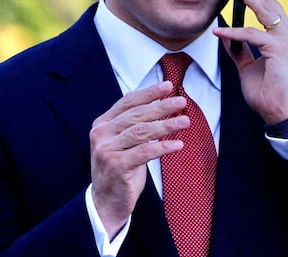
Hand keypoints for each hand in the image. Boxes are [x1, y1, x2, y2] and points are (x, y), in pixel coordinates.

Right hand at [89, 81, 188, 236]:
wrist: (105, 201)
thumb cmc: (119, 169)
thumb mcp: (123, 143)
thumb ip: (134, 125)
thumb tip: (162, 105)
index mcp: (102, 124)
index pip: (127, 101)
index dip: (149, 93)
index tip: (168, 86)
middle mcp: (102, 134)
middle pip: (137, 115)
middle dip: (162, 107)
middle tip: (181, 102)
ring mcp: (107, 150)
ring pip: (142, 131)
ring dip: (166, 125)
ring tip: (185, 122)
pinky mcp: (117, 166)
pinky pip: (145, 152)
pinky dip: (163, 147)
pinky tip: (178, 146)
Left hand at [214, 0, 287, 123]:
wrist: (283, 115)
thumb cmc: (268, 94)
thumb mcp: (248, 68)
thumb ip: (239, 50)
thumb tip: (225, 35)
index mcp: (283, 35)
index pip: (269, 5)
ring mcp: (287, 40)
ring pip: (265, 9)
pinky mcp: (280, 50)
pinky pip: (252, 34)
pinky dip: (234, 32)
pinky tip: (219, 32)